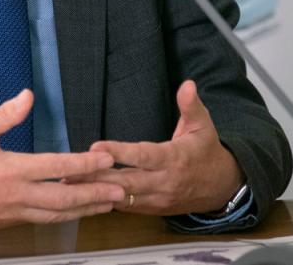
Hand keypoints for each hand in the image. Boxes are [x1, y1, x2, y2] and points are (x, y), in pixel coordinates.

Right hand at [0, 89, 125, 229]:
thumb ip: (3, 115)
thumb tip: (28, 96)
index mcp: (7, 171)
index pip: (55, 169)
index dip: (84, 165)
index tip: (106, 159)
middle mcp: (13, 197)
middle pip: (64, 200)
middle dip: (96, 194)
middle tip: (121, 189)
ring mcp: (11, 214)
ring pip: (56, 216)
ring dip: (85, 209)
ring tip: (108, 202)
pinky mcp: (6, 223)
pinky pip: (42, 220)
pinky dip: (63, 215)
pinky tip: (74, 209)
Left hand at [80, 80, 243, 215]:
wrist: (222, 188)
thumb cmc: (206, 151)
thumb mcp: (203, 125)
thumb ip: (191, 106)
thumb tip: (187, 84)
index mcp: (175, 158)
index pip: (144, 156)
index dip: (120, 153)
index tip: (97, 148)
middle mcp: (164, 182)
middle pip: (127, 181)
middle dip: (98, 177)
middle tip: (71, 170)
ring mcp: (158, 199)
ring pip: (123, 197)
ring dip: (97, 191)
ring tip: (70, 183)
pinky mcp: (152, 209)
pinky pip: (127, 207)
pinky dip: (106, 201)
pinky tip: (85, 195)